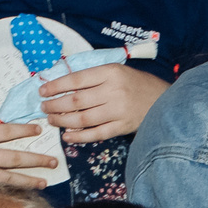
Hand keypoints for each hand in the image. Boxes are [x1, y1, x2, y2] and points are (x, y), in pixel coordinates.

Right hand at [0, 83, 61, 207]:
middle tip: (54, 160)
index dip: (23, 130)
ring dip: (30, 178)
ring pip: (10, 175)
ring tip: (47, 180)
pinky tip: (24, 191)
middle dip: (36, 158)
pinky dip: (12, 189)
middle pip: (14, 156)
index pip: (4, 131)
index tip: (38, 129)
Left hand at [40, 64, 169, 144]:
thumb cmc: (137, 84)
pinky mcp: (123, 127)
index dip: (56, 86)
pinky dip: (80, 136)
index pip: (76, 79)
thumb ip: (95, 77)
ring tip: (52, 120)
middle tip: (44, 108)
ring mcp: (118, 111)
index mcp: (110, 72)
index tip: (42, 91)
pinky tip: (68, 136)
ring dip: (64, 121)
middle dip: (55, 105)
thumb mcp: (117, 71)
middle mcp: (113, 91)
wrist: (165, 100)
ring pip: (83, 118)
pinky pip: (96, 134)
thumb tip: (65, 85)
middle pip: (76, 100)